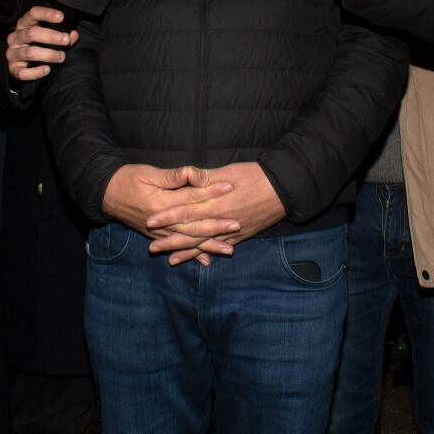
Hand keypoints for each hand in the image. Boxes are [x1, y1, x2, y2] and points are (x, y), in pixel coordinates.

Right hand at [5, 5, 76, 81]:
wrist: (24, 63)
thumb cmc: (38, 44)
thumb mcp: (49, 36)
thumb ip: (62, 34)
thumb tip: (73, 35)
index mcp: (24, 24)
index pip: (33, 14)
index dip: (47, 14)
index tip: (61, 17)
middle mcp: (16, 37)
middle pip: (31, 33)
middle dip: (51, 36)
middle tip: (66, 40)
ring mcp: (12, 53)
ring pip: (29, 53)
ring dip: (48, 55)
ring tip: (61, 57)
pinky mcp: (13, 68)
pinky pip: (22, 72)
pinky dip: (36, 72)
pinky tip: (47, 69)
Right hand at [103, 164, 239, 265]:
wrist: (107, 194)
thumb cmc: (128, 179)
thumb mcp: (148, 173)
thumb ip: (171, 176)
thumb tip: (190, 173)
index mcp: (162, 203)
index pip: (192, 197)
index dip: (211, 192)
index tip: (229, 187)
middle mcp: (163, 222)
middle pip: (194, 225)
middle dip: (217, 226)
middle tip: (237, 224)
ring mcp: (160, 232)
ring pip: (189, 241)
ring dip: (209, 245)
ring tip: (230, 250)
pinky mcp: (158, 236)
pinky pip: (178, 248)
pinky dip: (192, 255)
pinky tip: (206, 261)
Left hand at [145, 161, 286, 265]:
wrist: (283, 189)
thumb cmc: (255, 176)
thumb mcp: (229, 172)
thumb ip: (205, 177)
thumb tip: (186, 174)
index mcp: (216, 203)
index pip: (185, 211)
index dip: (167, 217)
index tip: (150, 221)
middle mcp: (222, 221)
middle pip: (191, 233)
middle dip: (171, 241)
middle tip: (151, 248)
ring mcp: (232, 231)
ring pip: (205, 245)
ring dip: (187, 252)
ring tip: (170, 260)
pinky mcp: (241, 236)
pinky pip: (221, 248)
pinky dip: (208, 254)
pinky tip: (200, 261)